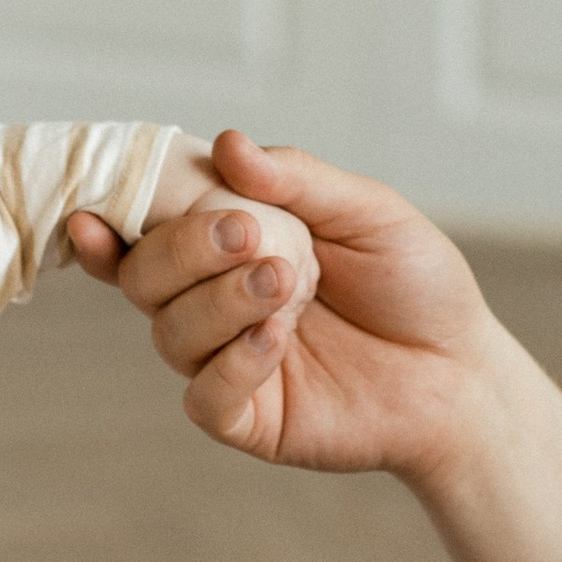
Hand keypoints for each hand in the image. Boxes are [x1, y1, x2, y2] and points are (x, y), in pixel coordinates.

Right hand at [68, 130, 490, 481]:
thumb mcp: (370, 214)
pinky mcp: (250, 418)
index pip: (147, 230)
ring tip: (286, 283)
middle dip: (182, 251)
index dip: (110, 222)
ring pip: (170, 333)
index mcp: (230, 245)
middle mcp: (214, 302)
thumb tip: (226, 143)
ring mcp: (227, 361)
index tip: (97, 212)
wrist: (465, 372)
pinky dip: (231, 363)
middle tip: (248, 234)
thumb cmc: (418, 286)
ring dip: (218, 302)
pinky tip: (276, 339)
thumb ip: (299, 179)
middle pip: (143, 278)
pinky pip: (204, 397)